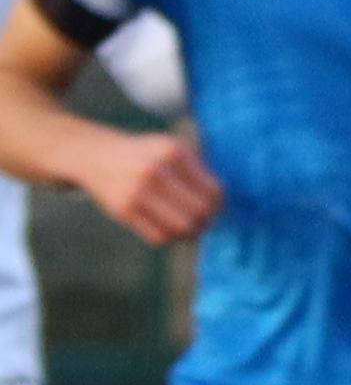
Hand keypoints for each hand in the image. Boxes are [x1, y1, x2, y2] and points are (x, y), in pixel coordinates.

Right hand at [77, 125, 218, 247]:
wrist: (96, 155)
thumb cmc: (145, 154)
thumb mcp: (172, 147)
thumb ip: (198, 168)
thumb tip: (221, 202)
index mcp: (173, 153)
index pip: (213, 190)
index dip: (220, 203)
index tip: (217, 205)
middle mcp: (155, 171)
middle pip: (200, 211)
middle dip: (208, 220)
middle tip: (206, 220)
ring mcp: (137, 192)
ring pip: (181, 227)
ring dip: (192, 232)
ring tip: (192, 227)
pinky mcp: (122, 211)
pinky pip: (158, 236)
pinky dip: (171, 237)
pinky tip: (171, 229)